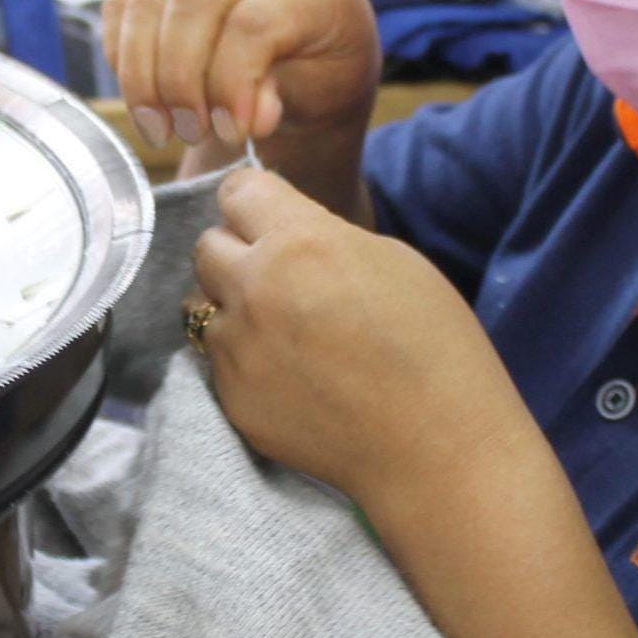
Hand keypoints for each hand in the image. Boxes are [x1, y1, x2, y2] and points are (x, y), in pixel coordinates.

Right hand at [102, 0, 380, 148]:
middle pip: (191, 3)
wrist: (313, 44)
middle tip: (189, 134)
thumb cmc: (323, 70)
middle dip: (179, 80)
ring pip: (146, 1)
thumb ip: (283, 97)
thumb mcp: (322, 89)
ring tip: (163, 129)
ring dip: (142, 76)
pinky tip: (147, 97)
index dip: (232, 83)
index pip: (253, 22)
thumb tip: (246, 120)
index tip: (232, 133)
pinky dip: (124, 57)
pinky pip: (123, 4)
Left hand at [193, 168, 538, 500]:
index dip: (255, 200)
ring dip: (231, 305)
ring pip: (200, 304)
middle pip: (207, 246)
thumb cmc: (434, 344)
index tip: (268, 213)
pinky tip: (288, 371)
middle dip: (238, 250)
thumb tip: (286, 234)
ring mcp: (237, 348)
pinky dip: (241, 355)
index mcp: (300, 240)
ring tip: (279, 326)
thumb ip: (325, 236)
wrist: (436, 447)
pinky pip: (216, 358)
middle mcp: (255, 288)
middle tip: (280, 273)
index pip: (236, 191)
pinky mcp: (232, 398)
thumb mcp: (393, 259)